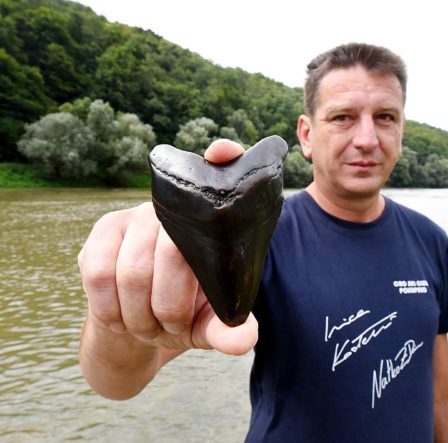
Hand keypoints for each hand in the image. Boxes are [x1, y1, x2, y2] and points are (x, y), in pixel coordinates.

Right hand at [78, 139, 256, 397]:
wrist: (138, 326)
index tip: (222, 153)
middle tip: (175, 330)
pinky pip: (100, 273)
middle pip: (174, 254)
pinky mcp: (104, 230)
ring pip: (133, 271)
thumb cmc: (188, 313)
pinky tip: (123, 319)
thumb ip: (229, 331)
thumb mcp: (212, 324)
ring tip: (152, 329)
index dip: (224, 157)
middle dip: (173, 310)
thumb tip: (242, 340)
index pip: (225, 171)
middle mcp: (178, 207)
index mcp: (216, 223)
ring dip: (142, 316)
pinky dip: (112, 310)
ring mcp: (139, 215)